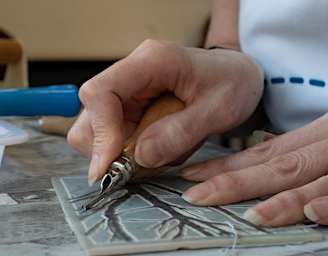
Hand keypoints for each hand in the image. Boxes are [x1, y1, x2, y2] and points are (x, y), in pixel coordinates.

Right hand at [67, 39, 262, 185]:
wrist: (237, 75)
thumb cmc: (232, 81)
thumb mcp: (219, 109)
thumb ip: (182, 132)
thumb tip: (142, 156)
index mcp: (151, 62)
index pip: (101, 92)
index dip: (100, 131)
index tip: (110, 165)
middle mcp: (131, 75)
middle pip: (91, 118)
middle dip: (109, 151)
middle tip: (142, 169)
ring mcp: (128, 93)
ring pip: (99, 134)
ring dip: (126, 155)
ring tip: (167, 152)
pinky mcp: (129, 110)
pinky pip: (116, 140)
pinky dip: (135, 155)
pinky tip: (165, 148)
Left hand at [180, 102, 327, 225]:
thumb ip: (303, 148)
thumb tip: (259, 155)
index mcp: (324, 129)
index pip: (265, 151)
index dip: (227, 165)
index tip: (193, 177)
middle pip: (282, 164)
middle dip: (236, 182)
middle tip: (199, 196)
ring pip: (321, 180)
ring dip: (283, 199)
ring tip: (249, 214)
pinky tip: (315, 212)